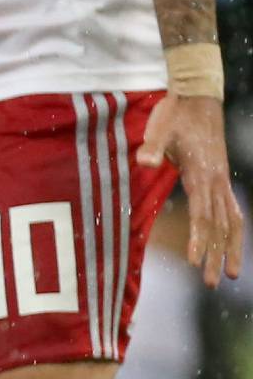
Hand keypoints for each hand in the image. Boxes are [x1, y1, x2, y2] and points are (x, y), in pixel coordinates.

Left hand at [142, 93, 243, 286]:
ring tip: (231, 275)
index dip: (199, 240)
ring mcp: (222, 179)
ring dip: (231, 248)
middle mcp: (216, 180)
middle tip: (214, 283)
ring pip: (232, 221)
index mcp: (201, 173)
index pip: (202, 214)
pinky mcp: (221, 177)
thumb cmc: (176, 112)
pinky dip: (234, 229)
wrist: (198, 95)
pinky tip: (232, 244)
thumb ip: (153, 147)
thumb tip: (145, 162)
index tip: (195, 263)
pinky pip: (232, 209)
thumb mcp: (160, 126)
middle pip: (220, 225)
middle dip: (218, 255)